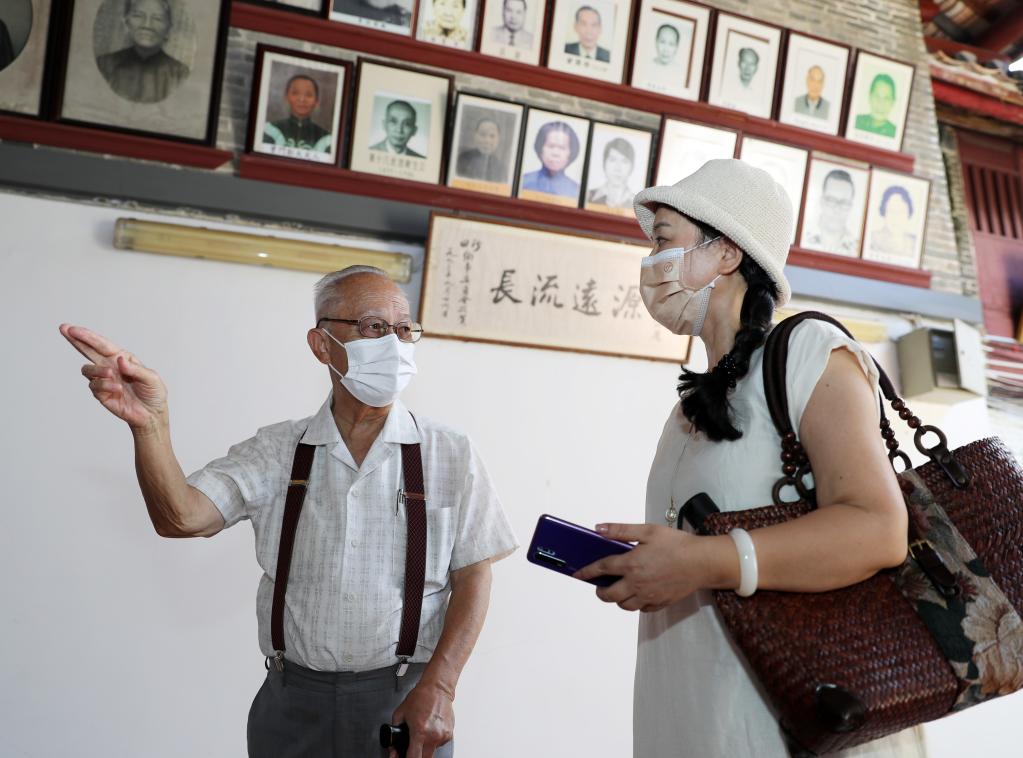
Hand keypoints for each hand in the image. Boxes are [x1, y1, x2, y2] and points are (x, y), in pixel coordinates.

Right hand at [59, 324, 167, 432]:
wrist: (152, 414)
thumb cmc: (154, 393)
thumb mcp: (152, 378)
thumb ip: (136, 369)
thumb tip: (119, 360)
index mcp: (122, 358)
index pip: (102, 344)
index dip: (88, 336)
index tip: (73, 329)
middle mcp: (111, 366)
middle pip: (88, 351)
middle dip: (76, 340)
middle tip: (64, 329)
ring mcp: (104, 380)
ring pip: (87, 369)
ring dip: (97, 370)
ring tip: (111, 374)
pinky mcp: (101, 394)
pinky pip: (94, 386)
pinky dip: (105, 386)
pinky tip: (117, 389)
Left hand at [391, 681, 453, 757]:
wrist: (437, 688)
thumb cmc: (420, 697)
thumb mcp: (400, 714)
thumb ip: (394, 735)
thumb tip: (393, 750)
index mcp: (420, 731)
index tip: (404, 756)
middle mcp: (433, 736)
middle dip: (417, 756)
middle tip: (412, 748)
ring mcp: (442, 736)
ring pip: (432, 752)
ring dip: (425, 748)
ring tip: (423, 733)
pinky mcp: (449, 734)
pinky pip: (439, 744)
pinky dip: (433, 740)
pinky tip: (430, 729)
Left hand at [574, 523, 705, 611]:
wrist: (702, 562)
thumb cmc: (677, 544)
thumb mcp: (647, 531)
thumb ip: (621, 530)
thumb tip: (599, 529)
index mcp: (631, 564)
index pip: (601, 569)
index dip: (586, 572)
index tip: (578, 574)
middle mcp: (636, 584)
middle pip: (608, 595)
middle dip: (600, 591)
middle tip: (600, 585)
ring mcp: (648, 596)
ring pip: (624, 605)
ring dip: (616, 599)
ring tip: (618, 588)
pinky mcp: (659, 603)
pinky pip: (641, 609)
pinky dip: (635, 603)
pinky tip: (637, 593)